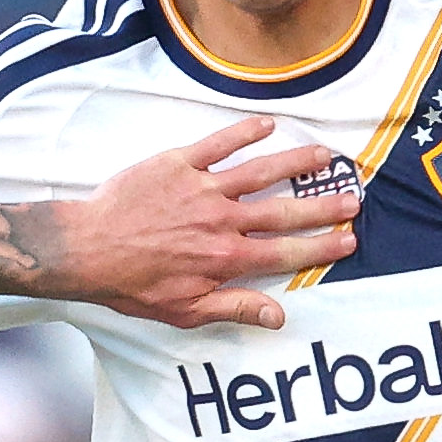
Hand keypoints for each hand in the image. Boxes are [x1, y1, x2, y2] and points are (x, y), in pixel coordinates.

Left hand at [58, 121, 356, 330]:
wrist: (88, 250)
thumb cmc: (132, 285)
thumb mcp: (184, 311)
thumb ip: (235, 309)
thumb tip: (279, 316)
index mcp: (226, 259)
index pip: (286, 252)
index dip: (320, 247)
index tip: (348, 240)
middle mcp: (223, 221)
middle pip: (284, 211)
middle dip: (322, 206)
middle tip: (354, 199)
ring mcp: (203, 188)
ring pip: (260, 171)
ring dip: (296, 163)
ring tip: (325, 155)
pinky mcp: (179, 164)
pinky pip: (218, 143)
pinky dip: (244, 132)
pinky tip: (269, 124)